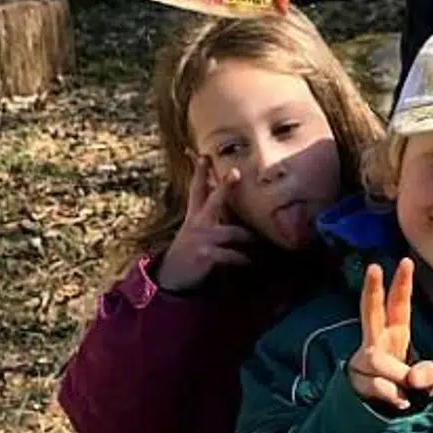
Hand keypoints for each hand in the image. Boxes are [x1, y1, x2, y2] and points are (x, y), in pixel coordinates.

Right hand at [154, 161, 253, 292]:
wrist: (173, 277)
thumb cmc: (192, 246)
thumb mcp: (196, 225)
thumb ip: (210, 209)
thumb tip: (224, 190)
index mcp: (195, 214)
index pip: (197, 189)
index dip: (200, 172)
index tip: (204, 155)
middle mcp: (198, 223)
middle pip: (214, 200)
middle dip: (225, 186)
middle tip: (235, 172)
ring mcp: (202, 239)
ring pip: (233, 232)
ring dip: (248, 236)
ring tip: (259, 239)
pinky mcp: (206, 255)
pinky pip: (232, 255)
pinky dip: (243, 258)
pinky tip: (250, 261)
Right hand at [346, 259, 432, 410]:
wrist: (383, 418)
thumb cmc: (408, 390)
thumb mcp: (428, 382)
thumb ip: (428, 375)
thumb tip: (413, 377)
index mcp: (396, 334)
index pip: (399, 305)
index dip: (403, 284)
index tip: (406, 260)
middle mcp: (377, 341)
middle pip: (371, 311)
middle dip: (372, 289)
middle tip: (374, 267)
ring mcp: (363, 360)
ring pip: (377, 360)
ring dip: (396, 377)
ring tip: (407, 393)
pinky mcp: (354, 380)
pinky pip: (375, 385)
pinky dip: (392, 396)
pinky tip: (399, 402)